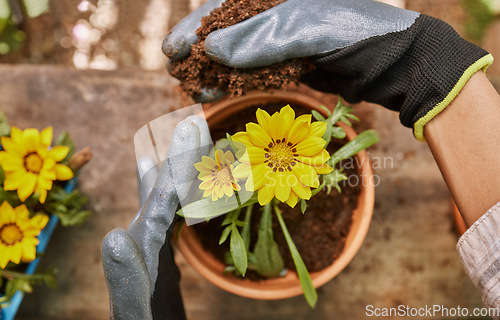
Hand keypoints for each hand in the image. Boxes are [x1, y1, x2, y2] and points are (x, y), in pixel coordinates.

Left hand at [102, 115, 208, 319]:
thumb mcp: (137, 314)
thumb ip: (125, 280)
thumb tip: (112, 235)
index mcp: (140, 251)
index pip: (161, 198)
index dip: (178, 162)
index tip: (192, 126)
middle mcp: (143, 243)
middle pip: (161, 190)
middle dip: (177, 155)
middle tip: (191, 118)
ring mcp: (153, 252)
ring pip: (168, 201)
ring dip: (180, 171)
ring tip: (188, 141)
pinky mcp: (164, 264)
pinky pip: (176, 223)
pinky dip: (187, 200)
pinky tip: (188, 193)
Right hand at [163, 0, 490, 139]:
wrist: (395, 64)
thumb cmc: (360, 33)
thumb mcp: (311, 29)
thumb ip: (263, 37)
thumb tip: (213, 49)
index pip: (228, 7)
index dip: (197, 26)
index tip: (172, 48)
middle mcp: (278, 13)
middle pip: (228, 31)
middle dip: (200, 52)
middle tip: (174, 72)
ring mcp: (285, 40)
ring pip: (240, 55)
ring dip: (216, 72)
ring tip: (193, 89)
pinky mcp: (293, 64)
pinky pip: (258, 73)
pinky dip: (238, 84)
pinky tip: (219, 93)